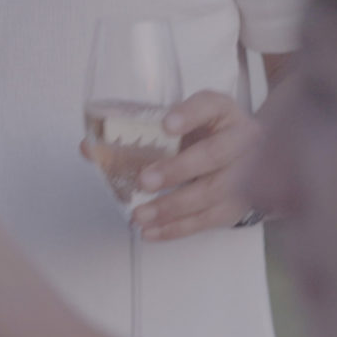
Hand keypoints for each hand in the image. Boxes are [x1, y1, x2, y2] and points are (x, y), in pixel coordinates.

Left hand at [85, 89, 260, 240]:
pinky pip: (207, 220)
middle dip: (178, 170)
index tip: (166, 123)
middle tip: (145, 180)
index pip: (210, 105)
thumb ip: (139, 132)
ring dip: (172, 206)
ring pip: (210, 193)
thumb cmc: (204, 137)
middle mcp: (239, 141)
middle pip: (213, 155)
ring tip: (139, 215)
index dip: (189, 115)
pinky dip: (176, 228)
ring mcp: (243, 176)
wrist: (247, 162)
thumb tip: (89, 148)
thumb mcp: (180, 124)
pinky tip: (151, 232)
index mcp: (222, 111)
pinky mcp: (235, 206)